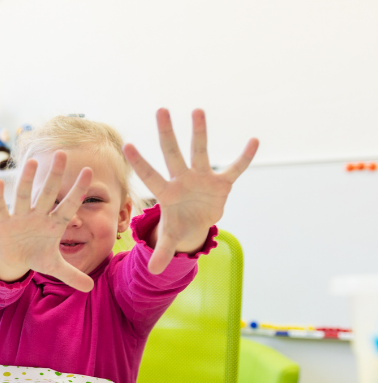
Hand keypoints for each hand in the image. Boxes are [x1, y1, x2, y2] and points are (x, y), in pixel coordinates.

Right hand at [0, 151, 95, 291]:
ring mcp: (21, 217)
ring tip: (32, 162)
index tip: (90, 172)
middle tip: (63, 154)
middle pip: (48, 193)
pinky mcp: (4, 222)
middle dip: (54, 175)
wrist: (15, 257)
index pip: (69, 205)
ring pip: (24, 195)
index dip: (78, 191)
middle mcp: (38, 215)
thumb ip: (72, 275)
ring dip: (27, 180)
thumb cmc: (37, 255)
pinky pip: (1, 208)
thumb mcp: (55, 267)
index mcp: (54, 224)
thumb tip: (91, 288)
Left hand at [123, 108, 257, 274]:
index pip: (150, 176)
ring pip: (200, 151)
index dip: (140, 163)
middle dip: (166, 133)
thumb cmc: (178, 225)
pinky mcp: (221, 182)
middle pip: (172, 153)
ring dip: (199, 132)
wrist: (197, 221)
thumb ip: (162, 251)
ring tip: (197, 110)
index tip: (127, 145)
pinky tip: (254, 141)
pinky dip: (244, 157)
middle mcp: (182, 179)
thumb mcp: (170, 237)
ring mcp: (201, 178)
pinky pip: (235, 168)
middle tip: (160, 109)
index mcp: (166, 193)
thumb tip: (151, 272)